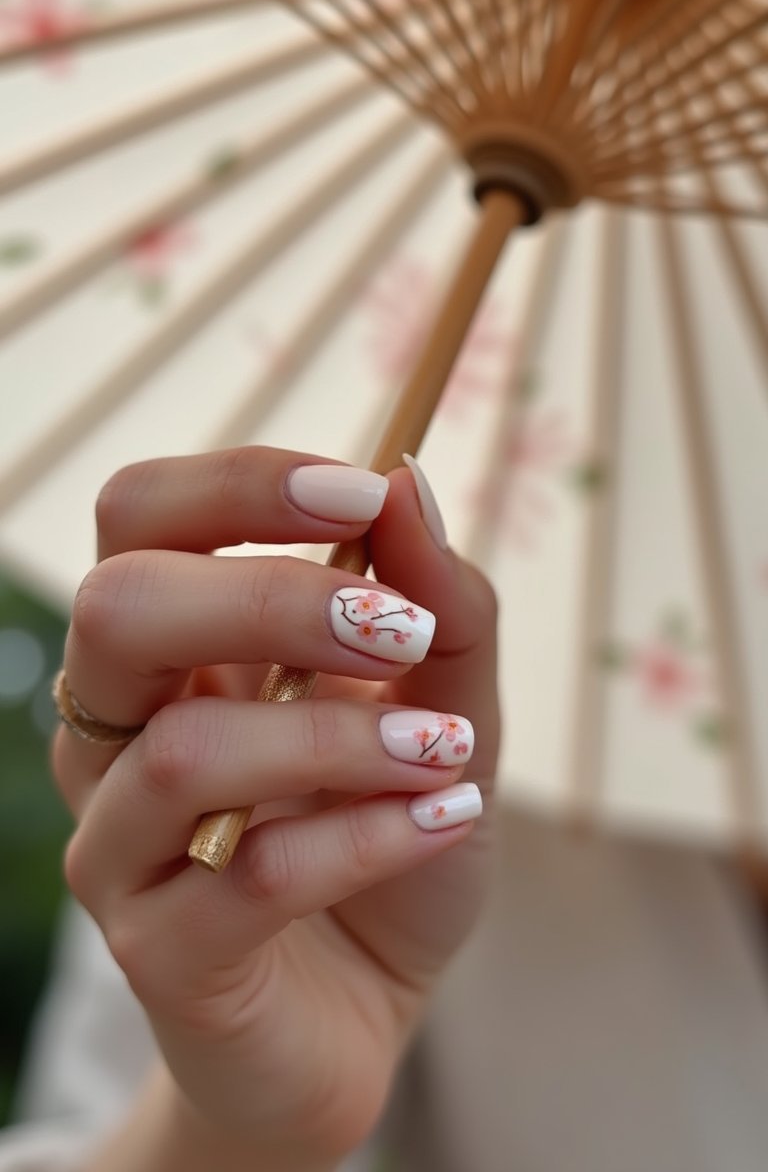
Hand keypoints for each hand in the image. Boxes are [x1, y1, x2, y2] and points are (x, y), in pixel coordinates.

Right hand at [53, 448, 499, 1169]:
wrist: (367, 1009)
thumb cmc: (387, 838)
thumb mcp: (448, 708)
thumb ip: (442, 607)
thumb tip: (412, 484)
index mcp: (173, 649)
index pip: (139, 516)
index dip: (238, 483)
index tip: (365, 492)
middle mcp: (118, 733)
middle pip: (121, 608)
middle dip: (275, 598)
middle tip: (400, 629)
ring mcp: (123, 847)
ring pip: (184, 753)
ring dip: (339, 737)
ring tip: (446, 748)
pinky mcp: (159, 955)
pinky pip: (247, 878)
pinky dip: (365, 837)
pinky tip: (442, 821)